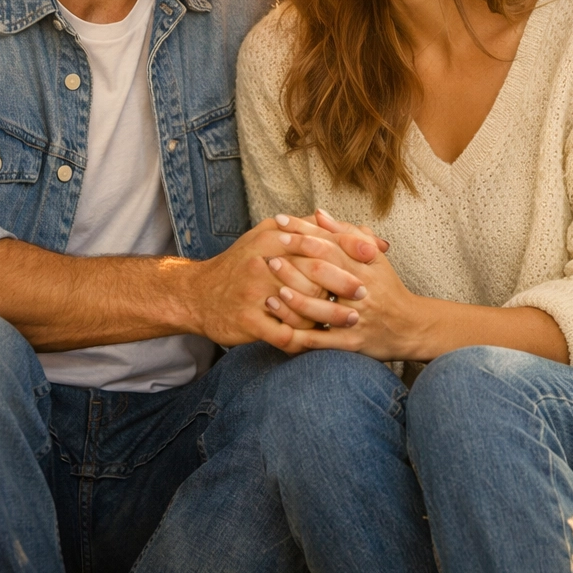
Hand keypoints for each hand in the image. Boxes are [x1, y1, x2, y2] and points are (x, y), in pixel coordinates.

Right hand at [181, 218, 367, 349]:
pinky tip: (319, 342)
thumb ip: (314, 230)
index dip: (348, 246)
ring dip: (328, 315)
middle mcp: (263, 262)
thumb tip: (362, 232)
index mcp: (272, 238)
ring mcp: (254, 292)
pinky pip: (282, 333)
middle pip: (313, 271)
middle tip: (367, 293)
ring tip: (352, 320)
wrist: (197, 294)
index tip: (375, 254)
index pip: (318, 239)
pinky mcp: (247, 320)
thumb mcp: (272, 236)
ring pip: (301, 305)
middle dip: (344, 283)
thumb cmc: (244, 263)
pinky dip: (302, 340)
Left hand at [265, 209, 425, 359]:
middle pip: (325, 272)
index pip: (331, 244)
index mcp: (366, 267)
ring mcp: (357, 318)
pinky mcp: (352, 342)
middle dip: (295, 261)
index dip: (305, 232)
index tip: (280, 222)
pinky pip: (323, 340)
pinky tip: (282, 329)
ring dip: (296, 300)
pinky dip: (301, 336)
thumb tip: (319, 213)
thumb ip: (346, 234)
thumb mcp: (375, 259)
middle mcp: (361, 291)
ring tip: (273, 292)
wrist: (411, 328)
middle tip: (269, 253)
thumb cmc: (387, 289)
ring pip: (322, 308)